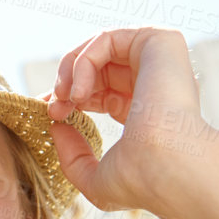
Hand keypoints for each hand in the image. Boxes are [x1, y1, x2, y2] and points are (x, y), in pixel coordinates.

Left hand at [42, 26, 214, 213]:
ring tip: (63, 99)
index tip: (49, 114)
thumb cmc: (141, 180)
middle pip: (96, 68)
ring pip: (99, 47)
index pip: (99, 91)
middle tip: (53, 109)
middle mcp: (154, 83)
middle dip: (65, 84)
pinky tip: (79, 93)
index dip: (68, 98)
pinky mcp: (159, 42)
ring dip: (70, 70)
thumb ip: (73, 157)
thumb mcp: (96, 178)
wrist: (168, 166)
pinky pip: (107, 38)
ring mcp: (159, 62)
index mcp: (145, 111)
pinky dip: (83, 61)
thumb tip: (57, 125)